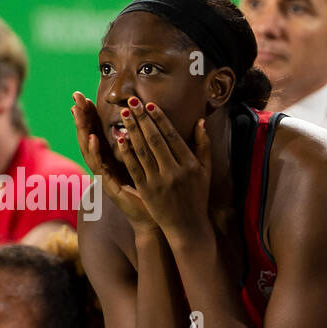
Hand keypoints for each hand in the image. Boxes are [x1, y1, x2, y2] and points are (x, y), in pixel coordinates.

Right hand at [71, 92, 155, 230]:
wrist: (152, 219)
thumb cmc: (151, 191)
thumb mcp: (145, 162)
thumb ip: (142, 143)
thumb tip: (144, 121)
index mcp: (112, 158)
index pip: (97, 131)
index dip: (90, 114)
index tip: (85, 95)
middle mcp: (105, 166)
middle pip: (88, 136)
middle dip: (82, 116)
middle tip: (75, 96)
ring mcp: (104, 176)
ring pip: (89, 149)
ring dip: (83, 130)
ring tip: (78, 112)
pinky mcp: (109, 187)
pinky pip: (100, 167)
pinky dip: (95, 152)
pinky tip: (93, 138)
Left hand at [112, 98, 212, 243]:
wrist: (186, 226)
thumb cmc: (197, 196)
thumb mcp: (205, 171)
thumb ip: (203, 144)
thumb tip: (200, 120)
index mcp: (189, 164)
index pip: (171, 136)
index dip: (159, 119)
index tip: (149, 105)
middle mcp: (174, 172)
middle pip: (155, 140)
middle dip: (142, 119)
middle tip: (132, 102)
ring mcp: (158, 182)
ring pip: (142, 151)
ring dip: (132, 131)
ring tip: (124, 114)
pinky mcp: (146, 191)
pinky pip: (134, 168)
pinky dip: (127, 152)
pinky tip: (120, 138)